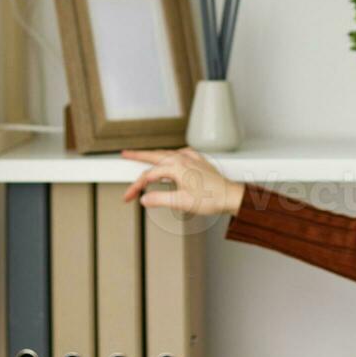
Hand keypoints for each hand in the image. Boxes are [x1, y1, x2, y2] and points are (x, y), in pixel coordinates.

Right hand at [120, 147, 245, 216]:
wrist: (230, 196)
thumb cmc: (211, 199)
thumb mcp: (181, 202)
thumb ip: (159, 199)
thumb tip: (144, 199)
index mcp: (176, 166)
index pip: (148, 176)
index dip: (135, 187)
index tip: (128, 197)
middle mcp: (182, 158)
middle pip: (154, 156)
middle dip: (138, 155)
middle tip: (124, 153)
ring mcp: (191, 158)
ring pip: (166, 154)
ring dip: (153, 155)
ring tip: (142, 155)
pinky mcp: (198, 161)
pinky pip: (179, 154)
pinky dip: (170, 155)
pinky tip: (170, 158)